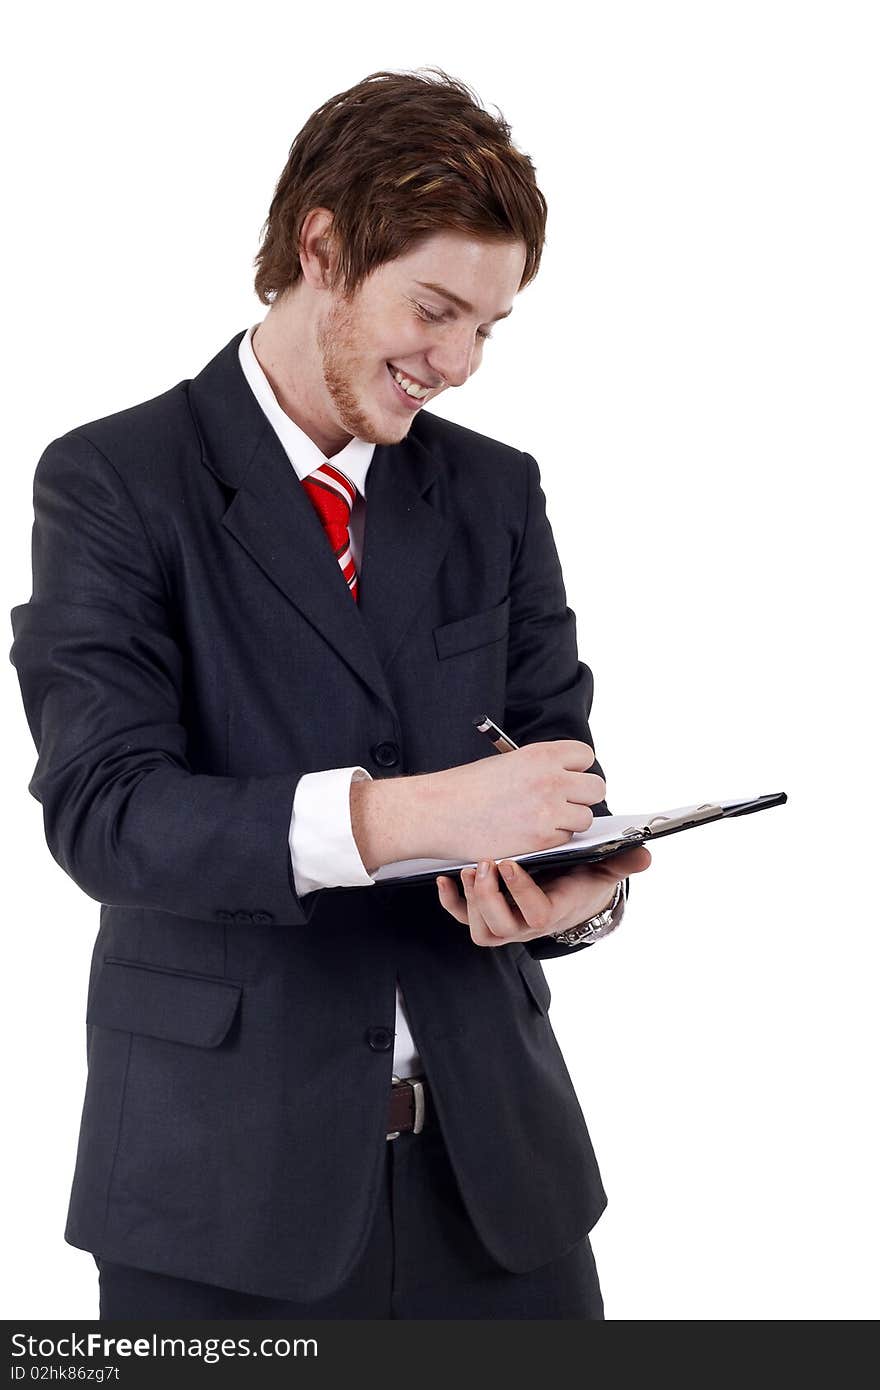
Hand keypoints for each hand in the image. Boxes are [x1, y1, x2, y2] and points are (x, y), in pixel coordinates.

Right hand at [424, 740, 604, 862]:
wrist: (439, 812)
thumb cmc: (468, 787)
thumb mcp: (508, 761)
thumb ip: (541, 767)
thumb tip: (566, 777)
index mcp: (541, 754)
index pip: (585, 756)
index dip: (576, 768)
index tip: (567, 776)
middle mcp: (550, 780)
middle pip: (596, 787)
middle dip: (582, 795)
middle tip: (564, 802)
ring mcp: (549, 811)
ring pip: (585, 817)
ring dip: (569, 820)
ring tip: (543, 820)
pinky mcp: (542, 839)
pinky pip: (566, 839)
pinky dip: (553, 839)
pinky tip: (530, 833)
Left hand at [435, 845, 651, 947]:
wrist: (569, 893)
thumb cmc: (583, 879)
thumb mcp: (603, 869)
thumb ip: (622, 862)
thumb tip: (645, 855)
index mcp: (555, 912)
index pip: (536, 914)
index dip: (521, 892)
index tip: (511, 863)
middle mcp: (527, 925)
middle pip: (501, 927)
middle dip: (489, 897)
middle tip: (484, 863)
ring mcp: (506, 924)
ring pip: (481, 929)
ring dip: (470, 901)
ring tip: (468, 869)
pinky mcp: (487, 917)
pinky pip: (463, 919)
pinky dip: (450, 902)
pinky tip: (444, 879)